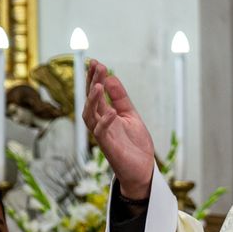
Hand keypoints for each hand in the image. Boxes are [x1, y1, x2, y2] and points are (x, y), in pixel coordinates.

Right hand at [83, 59, 155, 198]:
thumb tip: (111, 77)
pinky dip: (105, 122)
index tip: (96, 62)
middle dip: (91, 82)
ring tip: (98, 84)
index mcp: (105, 115)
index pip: (96, 93)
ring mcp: (103, 135)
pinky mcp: (108, 147)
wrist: (142, 169)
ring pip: (90, 115)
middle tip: (95, 66)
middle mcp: (100, 123)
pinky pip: (101, 133)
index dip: (94, 78)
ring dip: (93, 100)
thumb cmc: (134, 144)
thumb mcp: (130, 115)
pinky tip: (111, 111)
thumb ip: (120, 98)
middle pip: (90, 100)